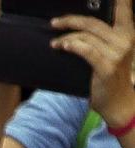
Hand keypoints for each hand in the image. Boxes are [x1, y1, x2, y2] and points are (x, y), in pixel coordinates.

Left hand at [54, 0, 134, 125]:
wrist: (118, 102)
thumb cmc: (110, 77)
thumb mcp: (111, 53)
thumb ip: (100, 38)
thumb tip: (78, 28)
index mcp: (127, 33)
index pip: (123, 9)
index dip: (118, 0)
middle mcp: (125, 40)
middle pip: (93, 23)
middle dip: (70, 20)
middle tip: (55, 23)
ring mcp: (117, 53)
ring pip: (85, 37)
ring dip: (66, 38)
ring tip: (55, 43)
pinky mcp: (107, 66)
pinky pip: (86, 50)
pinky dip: (73, 46)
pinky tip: (63, 47)